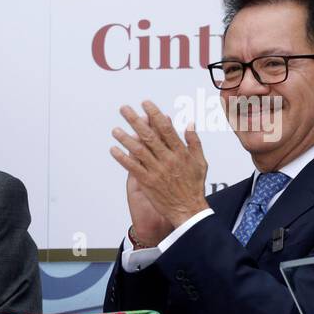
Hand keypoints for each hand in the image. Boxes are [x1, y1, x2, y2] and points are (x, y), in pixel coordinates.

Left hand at [110, 101, 209, 232]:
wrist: (188, 209)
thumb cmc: (195, 185)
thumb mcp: (200, 161)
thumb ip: (194, 141)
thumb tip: (188, 123)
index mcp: (180, 152)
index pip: (166, 128)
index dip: (155, 115)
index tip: (145, 104)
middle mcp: (168, 159)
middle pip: (149, 136)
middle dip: (135, 121)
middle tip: (124, 109)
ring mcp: (157, 171)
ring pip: (139, 151)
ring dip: (125, 139)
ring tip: (115, 129)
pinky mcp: (148, 182)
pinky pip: (133, 168)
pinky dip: (123, 159)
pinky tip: (113, 150)